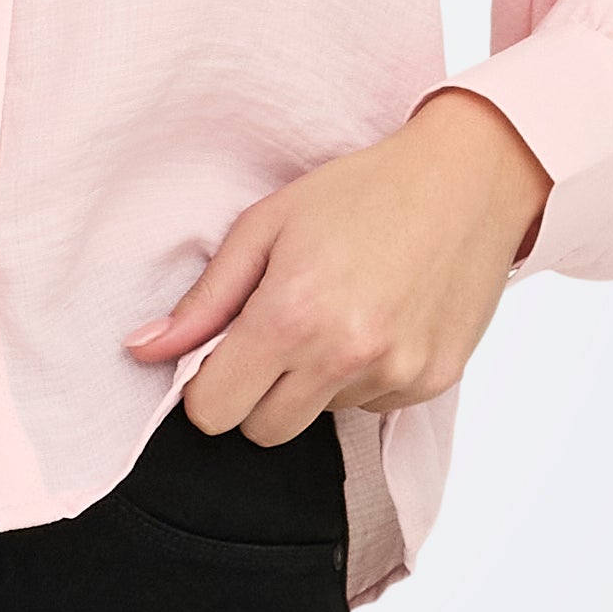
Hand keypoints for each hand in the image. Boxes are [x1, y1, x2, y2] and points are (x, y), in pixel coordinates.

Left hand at [122, 91, 551, 437]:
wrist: (468, 180)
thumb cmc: (362, 191)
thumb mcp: (265, 227)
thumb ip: (203, 300)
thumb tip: (144, 350)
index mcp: (292, 316)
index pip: (214, 412)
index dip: (206, 385)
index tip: (221, 353)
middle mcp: (346, 356)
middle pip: (262, 431)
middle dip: (255, 392)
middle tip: (277, 331)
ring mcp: (396, 375)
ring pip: (319, 418)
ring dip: (314, 381)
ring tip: (339, 311)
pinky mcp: (433, 382)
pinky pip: (371, 405)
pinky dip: (364, 376)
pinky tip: (380, 319)